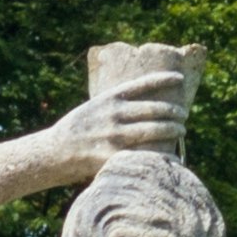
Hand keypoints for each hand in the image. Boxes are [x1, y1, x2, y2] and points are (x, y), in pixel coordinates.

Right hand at [69, 49, 197, 160]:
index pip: (142, 84)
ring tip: (182, 130)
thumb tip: (145, 106)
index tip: (180, 78)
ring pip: (154, 130)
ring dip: (172, 130)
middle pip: (155, 109)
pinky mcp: (113, 155)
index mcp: (108, 99)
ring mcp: (114, 135)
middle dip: (174, 111)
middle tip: (184, 114)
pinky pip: (144, 154)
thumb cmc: (76, 130)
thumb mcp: (93, 109)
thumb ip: (116, 106)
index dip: (163, 80)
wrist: (52, 152)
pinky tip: (174, 158)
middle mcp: (113, 114)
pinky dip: (162, 157)